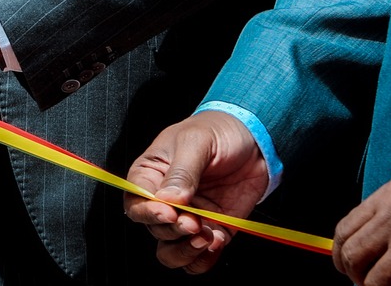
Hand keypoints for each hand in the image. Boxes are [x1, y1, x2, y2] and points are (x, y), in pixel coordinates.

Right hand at [123, 110, 272, 273]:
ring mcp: (188, 218)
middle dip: (175, 231)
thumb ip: (182, 172)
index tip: (169, 213)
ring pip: (171, 252)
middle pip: (155, 230)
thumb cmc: (217, 131)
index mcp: (151, 175)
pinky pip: (199, 259)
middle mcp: (165, 201)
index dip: (149, 213)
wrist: (254, 139)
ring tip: (206, 236)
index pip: (136, 203)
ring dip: (186, 252)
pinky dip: (205, 258)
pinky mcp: (211, 230)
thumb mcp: (196, 142)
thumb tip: (169, 199)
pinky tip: (217, 240)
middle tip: (194, 221)